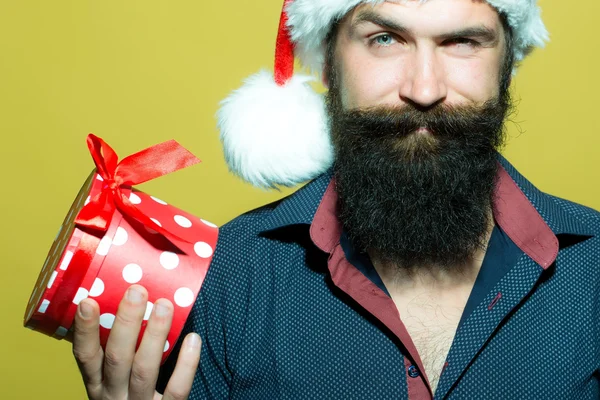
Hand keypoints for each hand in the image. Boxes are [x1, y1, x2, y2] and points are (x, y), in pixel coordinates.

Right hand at [72, 285, 200, 398]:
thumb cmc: (129, 397)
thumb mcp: (113, 380)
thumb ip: (118, 350)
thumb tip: (132, 301)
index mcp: (97, 385)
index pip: (85, 356)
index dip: (85, 330)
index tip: (87, 301)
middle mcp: (113, 397)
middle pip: (116, 358)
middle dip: (125, 322)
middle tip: (137, 291)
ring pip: (144, 370)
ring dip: (154, 335)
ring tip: (165, 305)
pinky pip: (176, 390)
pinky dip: (186, 364)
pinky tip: (193, 338)